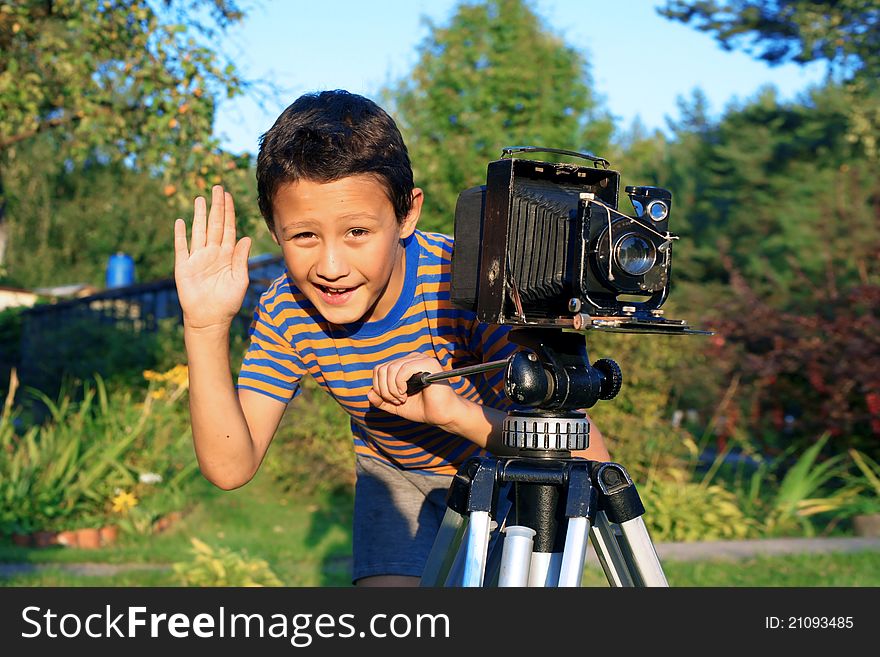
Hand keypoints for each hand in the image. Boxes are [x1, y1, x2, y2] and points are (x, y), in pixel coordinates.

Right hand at [174, 185, 251, 330]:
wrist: (210, 318)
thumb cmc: (228, 301)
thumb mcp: (239, 279)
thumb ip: (241, 258)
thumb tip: (246, 238)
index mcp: (227, 254)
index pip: (229, 228)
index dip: (229, 212)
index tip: (229, 196)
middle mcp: (212, 252)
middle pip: (214, 224)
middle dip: (216, 207)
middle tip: (217, 188)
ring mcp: (197, 258)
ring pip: (199, 231)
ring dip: (199, 215)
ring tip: (200, 199)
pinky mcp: (184, 266)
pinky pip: (181, 247)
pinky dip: (180, 234)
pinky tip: (180, 221)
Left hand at [367, 354, 466, 429]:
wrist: (442, 415)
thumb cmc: (422, 409)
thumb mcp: (395, 405)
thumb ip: (381, 400)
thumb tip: (368, 393)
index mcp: (404, 364)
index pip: (380, 369)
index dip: (379, 387)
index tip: (391, 400)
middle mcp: (412, 358)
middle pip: (382, 368)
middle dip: (384, 389)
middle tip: (396, 401)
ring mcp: (420, 359)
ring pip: (391, 368)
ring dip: (391, 389)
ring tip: (402, 399)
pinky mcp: (428, 363)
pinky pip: (403, 369)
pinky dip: (399, 385)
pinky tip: (405, 394)